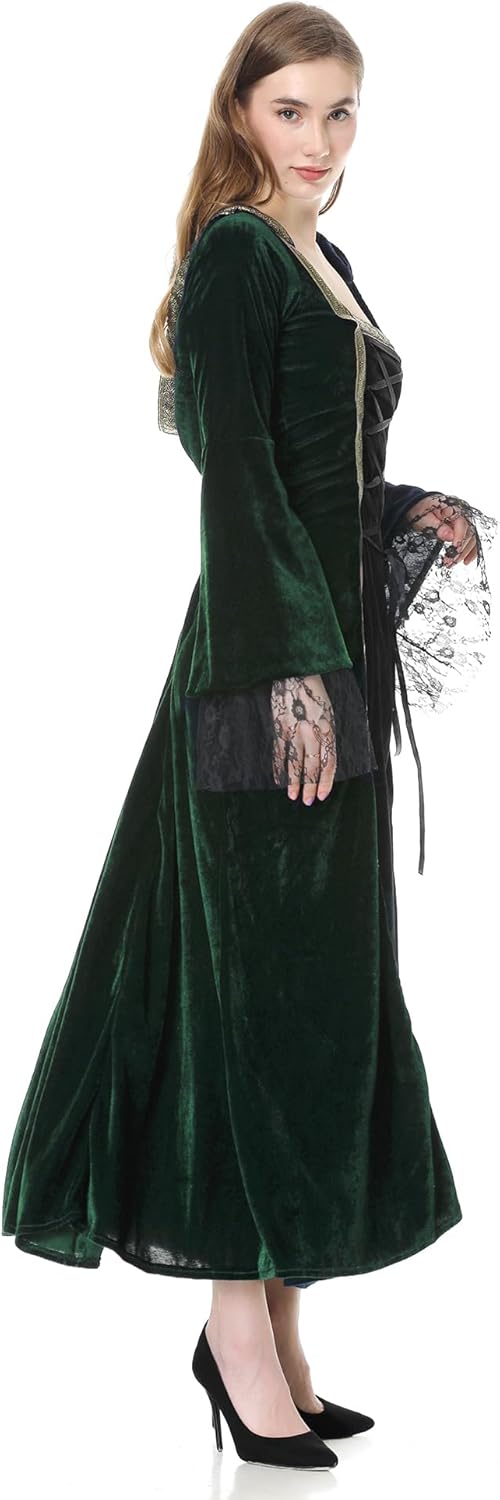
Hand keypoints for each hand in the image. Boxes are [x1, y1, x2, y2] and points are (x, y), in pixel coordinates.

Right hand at [271, 674, 336, 803]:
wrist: (295, 674)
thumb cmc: (315, 693)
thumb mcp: (329, 713)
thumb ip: (327, 735)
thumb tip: (325, 758)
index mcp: (327, 730)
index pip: (328, 762)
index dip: (326, 781)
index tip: (322, 796)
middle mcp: (312, 733)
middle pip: (311, 767)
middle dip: (310, 787)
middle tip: (307, 802)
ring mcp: (294, 732)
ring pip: (294, 763)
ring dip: (294, 782)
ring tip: (292, 796)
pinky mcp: (279, 728)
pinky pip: (278, 753)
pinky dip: (278, 767)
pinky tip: (278, 779)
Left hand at [404, 493, 477, 566]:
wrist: (419, 507)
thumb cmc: (421, 511)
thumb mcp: (424, 518)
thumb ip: (437, 526)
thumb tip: (450, 536)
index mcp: (453, 508)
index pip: (462, 523)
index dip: (460, 537)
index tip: (455, 548)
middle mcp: (462, 515)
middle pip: (469, 533)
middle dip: (460, 549)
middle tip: (450, 561)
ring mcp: (464, 523)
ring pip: (471, 539)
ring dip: (464, 553)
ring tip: (452, 563)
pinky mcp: (463, 531)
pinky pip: (471, 541)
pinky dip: (470, 552)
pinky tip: (466, 561)